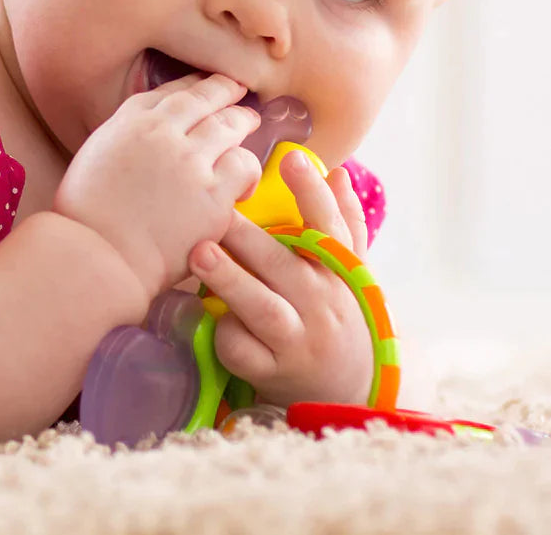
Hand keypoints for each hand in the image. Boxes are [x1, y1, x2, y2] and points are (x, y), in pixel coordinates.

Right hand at [53, 72, 262, 300]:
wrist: (98, 254)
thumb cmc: (87, 216)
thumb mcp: (95, 156)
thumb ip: (125, 137)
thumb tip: (148, 132)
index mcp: (129, 121)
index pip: (170, 91)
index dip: (194, 85)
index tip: (205, 85)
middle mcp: (161, 132)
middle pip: (204, 98)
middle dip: (224, 90)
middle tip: (236, 90)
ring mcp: (190, 161)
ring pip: (229, 125)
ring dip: (242, 121)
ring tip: (249, 122)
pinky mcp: (212, 194)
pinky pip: (243, 165)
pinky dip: (246, 167)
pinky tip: (243, 178)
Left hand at [188, 152, 372, 406]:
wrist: (349, 392)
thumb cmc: (339, 316)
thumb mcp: (351, 272)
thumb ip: (343, 222)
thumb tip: (336, 172)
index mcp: (340, 272)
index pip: (330, 226)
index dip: (312, 192)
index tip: (291, 158)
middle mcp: (322, 303)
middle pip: (284, 264)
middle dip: (247, 237)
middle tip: (215, 211)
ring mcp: (299, 341)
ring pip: (263, 309)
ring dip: (231, 280)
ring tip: (200, 255)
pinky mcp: (274, 373)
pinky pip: (245, 352)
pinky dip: (226, 335)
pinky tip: (211, 319)